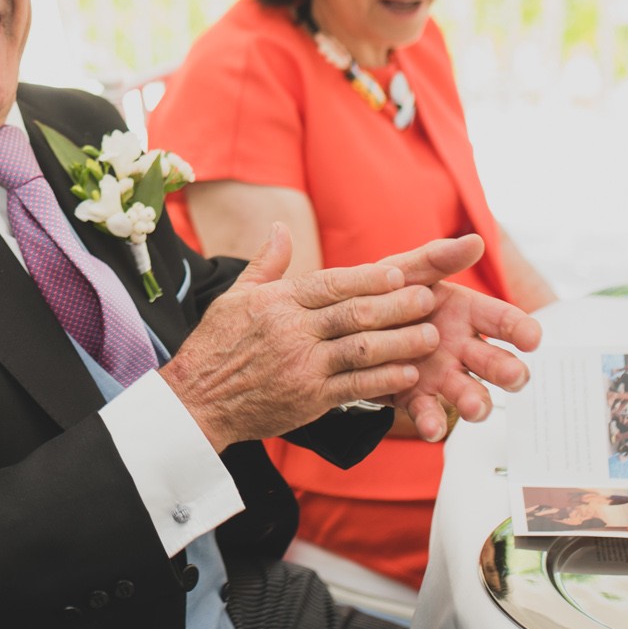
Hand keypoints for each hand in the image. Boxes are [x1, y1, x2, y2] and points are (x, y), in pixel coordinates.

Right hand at [161, 224, 440, 451]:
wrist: (197, 401)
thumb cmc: (216, 347)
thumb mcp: (234, 297)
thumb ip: (266, 263)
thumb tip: (281, 227)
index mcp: (276, 302)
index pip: (331, 283)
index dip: (369, 278)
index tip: (399, 273)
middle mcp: (291, 331)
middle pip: (354, 314)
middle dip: (397, 306)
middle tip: (429, 299)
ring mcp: (301, 366)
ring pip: (361, 350)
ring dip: (400, 343)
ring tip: (430, 336)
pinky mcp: (309, 400)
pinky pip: (356, 387)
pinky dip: (385, 380)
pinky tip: (409, 373)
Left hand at [373, 235, 542, 441]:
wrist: (346, 322)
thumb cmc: (386, 291)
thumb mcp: (407, 270)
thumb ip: (438, 258)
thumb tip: (475, 239)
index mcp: (467, 313)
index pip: (504, 321)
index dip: (521, 328)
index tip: (533, 338)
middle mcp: (463, 348)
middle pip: (496, 363)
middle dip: (510, 371)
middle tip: (514, 377)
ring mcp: (443, 376)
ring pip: (471, 393)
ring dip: (477, 402)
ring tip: (476, 408)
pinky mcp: (417, 397)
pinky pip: (429, 412)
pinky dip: (432, 422)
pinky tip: (431, 428)